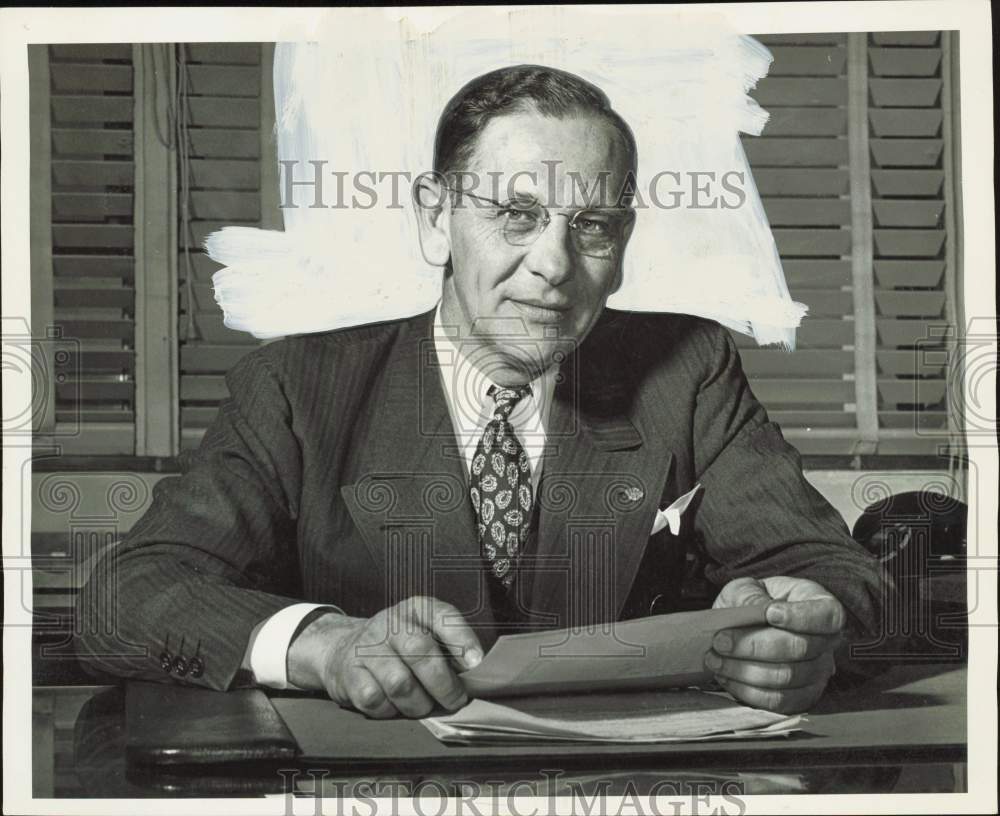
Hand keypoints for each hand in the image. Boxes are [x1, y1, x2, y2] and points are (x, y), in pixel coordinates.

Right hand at [287, 596, 482, 718]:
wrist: (344, 648)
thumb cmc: (398, 646)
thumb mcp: (425, 633)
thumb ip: (450, 648)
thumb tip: (475, 675)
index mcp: (416, 608)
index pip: (443, 616)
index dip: (462, 640)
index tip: (476, 664)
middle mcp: (391, 623)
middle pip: (421, 652)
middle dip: (444, 684)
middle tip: (455, 700)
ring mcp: (367, 647)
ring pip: (399, 683)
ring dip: (418, 704)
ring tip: (424, 706)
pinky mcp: (349, 673)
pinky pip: (375, 700)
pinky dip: (390, 710)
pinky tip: (394, 705)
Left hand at [705, 576, 844, 713]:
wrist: (743, 628)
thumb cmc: (751, 603)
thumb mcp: (746, 588)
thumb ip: (751, 595)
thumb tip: (759, 609)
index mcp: (821, 606)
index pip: (827, 615)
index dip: (800, 617)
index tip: (770, 614)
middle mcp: (827, 642)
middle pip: (799, 649)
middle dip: (753, 646)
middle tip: (720, 641)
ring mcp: (818, 673)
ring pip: (785, 677)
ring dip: (744, 670)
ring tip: (715, 660)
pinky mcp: (801, 697)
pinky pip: (777, 701)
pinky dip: (746, 690)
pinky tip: (726, 676)